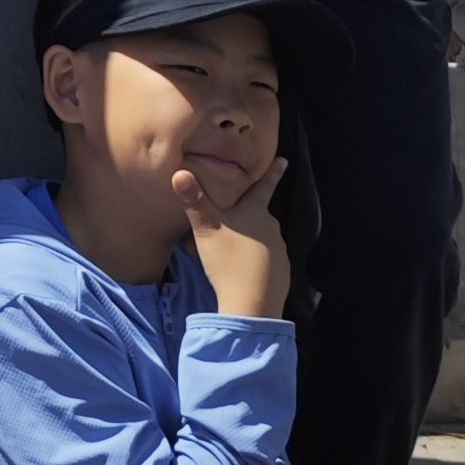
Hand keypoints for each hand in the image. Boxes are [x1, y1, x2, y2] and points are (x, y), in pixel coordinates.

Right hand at [173, 154, 288, 320]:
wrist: (252, 304)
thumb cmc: (228, 260)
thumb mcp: (206, 230)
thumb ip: (194, 202)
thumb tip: (180, 172)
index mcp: (256, 213)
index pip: (264, 187)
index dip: (273, 173)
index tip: (285, 160)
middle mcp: (272, 228)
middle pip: (259, 215)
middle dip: (246, 215)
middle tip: (229, 219)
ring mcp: (280, 252)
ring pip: (261, 239)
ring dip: (248, 241)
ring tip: (228, 250)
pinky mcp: (281, 273)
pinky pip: (266, 260)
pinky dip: (254, 261)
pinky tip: (241, 270)